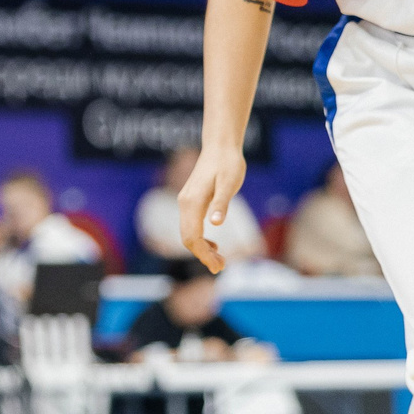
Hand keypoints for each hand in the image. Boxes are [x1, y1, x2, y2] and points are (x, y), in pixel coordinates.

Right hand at [176, 144, 246, 273]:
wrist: (220, 145)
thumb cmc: (228, 163)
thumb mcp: (229, 183)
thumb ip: (222, 203)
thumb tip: (215, 223)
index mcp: (192, 202)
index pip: (192, 236)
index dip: (203, 254)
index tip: (218, 266)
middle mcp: (185, 203)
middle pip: (187, 238)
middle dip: (202, 256)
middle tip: (221, 268)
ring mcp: (186, 202)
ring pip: (188, 233)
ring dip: (201, 250)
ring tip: (220, 260)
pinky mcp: (191, 201)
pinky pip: (190, 226)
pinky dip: (200, 239)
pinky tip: (213, 244)